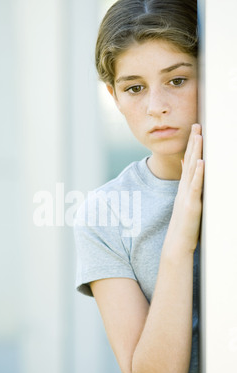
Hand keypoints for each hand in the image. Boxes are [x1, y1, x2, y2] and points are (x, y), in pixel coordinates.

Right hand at [168, 124, 204, 253]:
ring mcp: (187, 195)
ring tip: (199, 136)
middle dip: (194, 142)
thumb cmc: (184, 224)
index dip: (192, 145)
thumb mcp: (185, 202)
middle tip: (197, 124)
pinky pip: (195, 186)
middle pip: (190, 161)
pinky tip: (200, 162)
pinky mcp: (191, 204)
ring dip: (196, 152)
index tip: (196, 130)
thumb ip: (187, 185)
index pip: (189, 162)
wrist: (177, 243)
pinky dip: (197, 173)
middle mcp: (184, 188)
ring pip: (193, 169)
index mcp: (184, 187)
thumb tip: (189, 168)